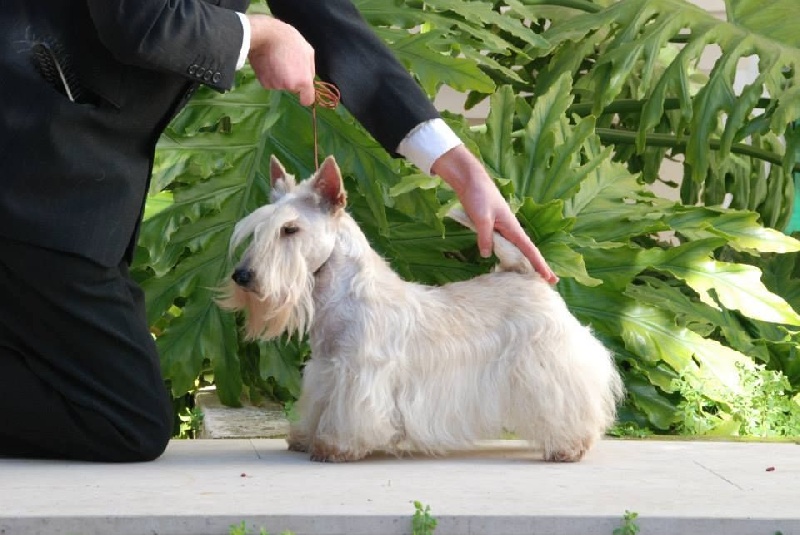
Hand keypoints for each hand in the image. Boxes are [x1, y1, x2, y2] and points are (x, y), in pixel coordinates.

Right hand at [246, 15, 315, 105]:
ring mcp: (276, 85)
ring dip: (280, 76)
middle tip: (287, 63)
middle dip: (292, 79)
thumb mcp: (307, 51)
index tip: (303, 94)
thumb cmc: (289, 40)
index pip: (307, 100)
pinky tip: (268, 62)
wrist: (264, 35)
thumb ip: (310, 69)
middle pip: (293, 88)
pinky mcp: (263, 82)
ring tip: (277, 59)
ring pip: (281, 84)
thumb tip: (309, 80)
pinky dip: (269, 75)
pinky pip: (270, 81)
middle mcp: (290, 86)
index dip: (305, 97)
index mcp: (303, 80)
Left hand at [431, 145, 558, 283]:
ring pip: (517, 249)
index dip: (540, 265)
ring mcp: (502, 229)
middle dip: (539, 266)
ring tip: (533, 277)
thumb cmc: (478, 196)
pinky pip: (505, 245)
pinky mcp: (493, 227)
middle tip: (551, 282)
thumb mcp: (481, 218)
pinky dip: (510, 255)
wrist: (471, 180)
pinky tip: (510, 262)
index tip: (551, 278)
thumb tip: (487, 255)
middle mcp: (511, 229)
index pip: (530, 250)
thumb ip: (485, 236)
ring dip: (525, 262)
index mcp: (512, 227)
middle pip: (527, 251)